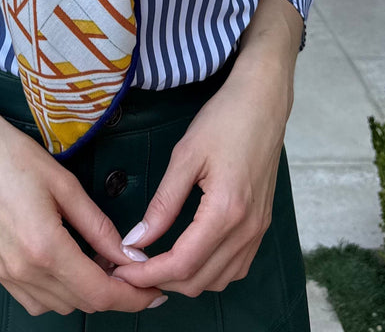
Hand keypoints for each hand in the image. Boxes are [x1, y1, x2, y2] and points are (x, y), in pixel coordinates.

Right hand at [0, 100, 164, 315]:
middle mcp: (24, 270)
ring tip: (100, 260)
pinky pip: (36, 299)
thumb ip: (99, 226)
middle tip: (132, 268)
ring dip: (85, 292)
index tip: (154, 292)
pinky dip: (59, 292)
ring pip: (60, 305)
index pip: (99, 292)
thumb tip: (129, 255)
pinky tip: (68, 264)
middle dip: (114, 292)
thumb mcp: (65, 185)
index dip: (133, 298)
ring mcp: (6, 274)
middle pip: (82, 303)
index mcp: (45, 248)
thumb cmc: (14, 157)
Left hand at [109, 55, 292, 296]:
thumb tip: (137, 240)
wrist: (263, 102)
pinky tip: (188, 253)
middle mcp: (247, 229)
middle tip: (131, 266)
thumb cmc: (224, 120)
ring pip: (219, 280)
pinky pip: (235, 266)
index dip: (148, 275)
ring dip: (185, 279)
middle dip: (161, 280)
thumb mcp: (185, 156)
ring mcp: (258, 230)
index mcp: (226, 211)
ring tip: (155, 261)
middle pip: (199, 280)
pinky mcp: (261, 225)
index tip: (121, 270)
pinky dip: (208, 270)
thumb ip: (163, 202)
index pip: (182, 264)